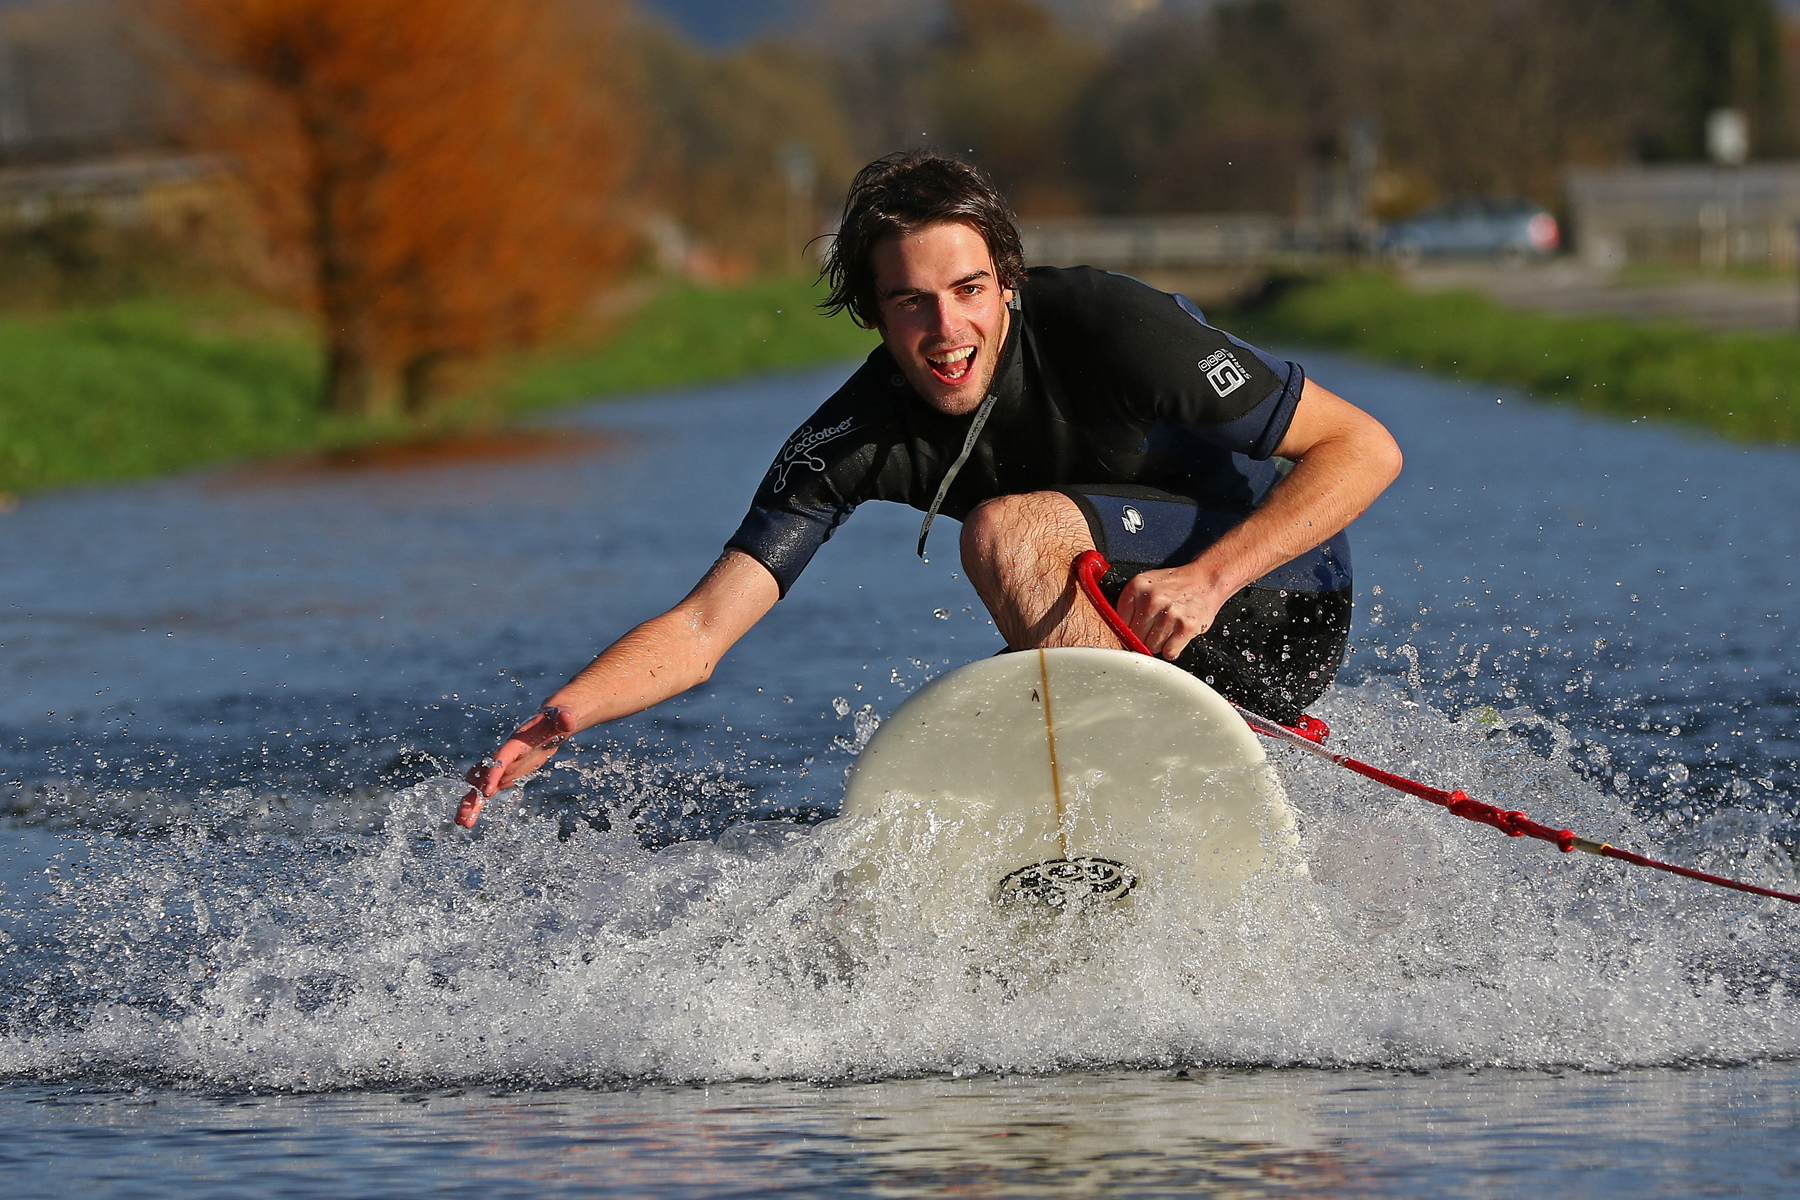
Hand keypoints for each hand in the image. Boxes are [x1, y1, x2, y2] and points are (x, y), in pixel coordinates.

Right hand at [456, 705, 578, 827]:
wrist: (551, 718)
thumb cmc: (557, 718)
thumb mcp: (564, 716)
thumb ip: (564, 717)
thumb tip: (566, 718)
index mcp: (516, 743)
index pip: (501, 759)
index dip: (493, 774)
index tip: (486, 793)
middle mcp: (504, 755)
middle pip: (483, 774)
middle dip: (473, 794)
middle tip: (463, 815)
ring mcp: (504, 765)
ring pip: (481, 785)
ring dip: (471, 802)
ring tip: (462, 823)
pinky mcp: (507, 773)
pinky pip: (489, 789)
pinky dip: (480, 803)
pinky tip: (470, 819)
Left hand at [1114, 566, 1224, 660]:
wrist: (1205, 580)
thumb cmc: (1176, 586)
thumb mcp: (1147, 585)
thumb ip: (1130, 606)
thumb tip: (1117, 633)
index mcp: (1136, 587)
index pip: (1119, 623)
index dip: (1128, 629)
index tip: (1136, 628)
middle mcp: (1152, 600)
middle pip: (1135, 638)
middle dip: (1145, 637)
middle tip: (1157, 626)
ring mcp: (1169, 614)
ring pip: (1151, 647)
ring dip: (1160, 643)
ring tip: (1169, 628)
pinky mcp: (1186, 627)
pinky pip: (1169, 653)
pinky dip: (1173, 649)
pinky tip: (1177, 636)